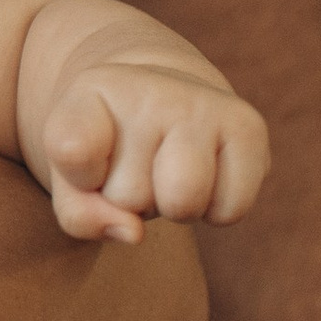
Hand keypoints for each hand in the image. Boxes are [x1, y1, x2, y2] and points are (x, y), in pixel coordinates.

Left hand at [42, 57, 267, 242]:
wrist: (165, 92)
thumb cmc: (111, 146)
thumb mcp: (74, 177)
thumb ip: (81, 215)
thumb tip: (134, 233)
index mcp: (92, 90)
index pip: (72, 151)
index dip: (79, 177)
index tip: (87, 157)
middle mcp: (151, 88)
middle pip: (130, 196)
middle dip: (130, 199)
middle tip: (137, 165)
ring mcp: (202, 102)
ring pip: (182, 202)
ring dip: (174, 207)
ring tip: (168, 172)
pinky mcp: (248, 125)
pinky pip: (231, 209)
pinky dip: (216, 210)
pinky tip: (206, 175)